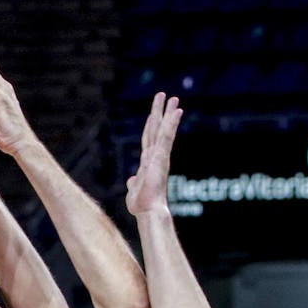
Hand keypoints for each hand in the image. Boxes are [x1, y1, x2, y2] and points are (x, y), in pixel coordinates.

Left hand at [125, 92, 182, 217]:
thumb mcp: (134, 189)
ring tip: (174, 98)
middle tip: (166, 96)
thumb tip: (130, 180)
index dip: (152, 124)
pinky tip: (177, 111)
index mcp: (148, 161)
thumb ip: (133, 182)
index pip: (149, 138)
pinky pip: (167, 136)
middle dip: (161, 112)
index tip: (155, 112)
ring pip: (164, 129)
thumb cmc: (142, 204)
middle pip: (157, 129)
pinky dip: (172, 123)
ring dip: (168, 113)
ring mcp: (160, 156)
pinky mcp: (162, 157)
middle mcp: (155, 156)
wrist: (148, 211)